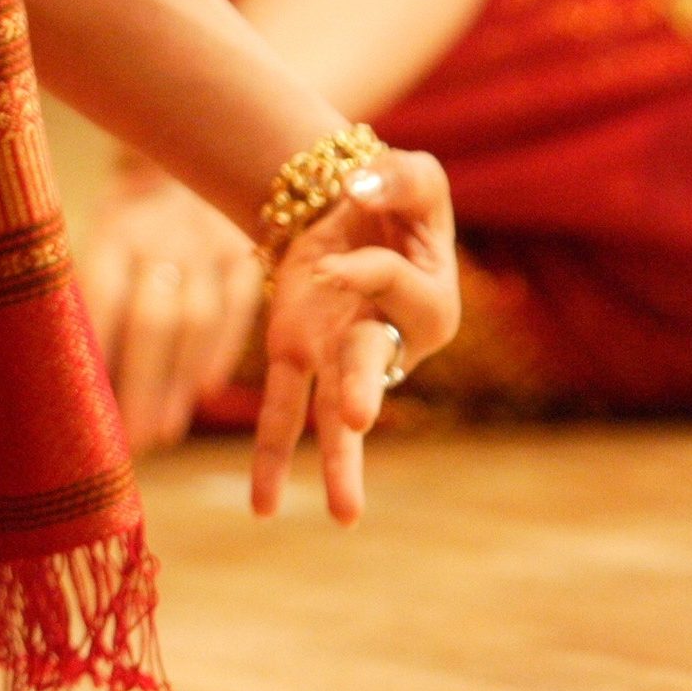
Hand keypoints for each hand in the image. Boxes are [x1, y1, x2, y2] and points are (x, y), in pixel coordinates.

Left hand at [81, 163, 264, 454]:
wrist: (195, 143)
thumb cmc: (130, 214)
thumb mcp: (100, 231)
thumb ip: (86, 289)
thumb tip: (63, 368)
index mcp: (116, 231)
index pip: (102, 299)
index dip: (96, 357)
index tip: (84, 410)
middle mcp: (164, 237)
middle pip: (154, 322)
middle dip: (141, 387)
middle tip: (129, 442)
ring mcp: (211, 244)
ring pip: (198, 322)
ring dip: (178, 383)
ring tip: (161, 432)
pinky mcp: (248, 252)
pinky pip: (241, 307)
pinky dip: (223, 351)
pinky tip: (203, 392)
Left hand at [247, 145, 457, 528]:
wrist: (348, 207)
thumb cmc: (395, 200)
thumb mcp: (416, 176)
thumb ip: (401, 178)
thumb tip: (359, 190)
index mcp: (430, 303)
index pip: (389, 284)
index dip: (364, 260)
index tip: (353, 214)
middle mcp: (388, 341)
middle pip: (370, 364)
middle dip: (361, 387)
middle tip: (360, 417)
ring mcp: (337, 356)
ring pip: (335, 413)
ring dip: (337, 459)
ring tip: (345, 514)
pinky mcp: (294, 354)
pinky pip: (280, 411)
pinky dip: (268, 457)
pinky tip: (262, 507)